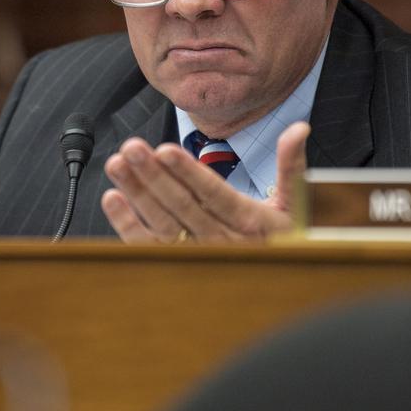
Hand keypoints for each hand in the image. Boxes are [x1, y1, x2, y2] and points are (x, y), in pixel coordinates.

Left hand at [100, 121, 310, 242]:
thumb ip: (291, 164)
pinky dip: (127, 225)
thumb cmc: (287, 236)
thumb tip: (299, 128)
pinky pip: (148, 246)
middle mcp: (220, 240)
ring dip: (136, 193)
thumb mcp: (297, 202)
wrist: (282, 282)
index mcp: (248, 222)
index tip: (165, 150)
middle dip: (153, 175)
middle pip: (182, 206)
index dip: (188, 173)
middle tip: (131, 148)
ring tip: (117, 164)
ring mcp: (196, 253)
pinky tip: (112, 199)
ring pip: (161, 223)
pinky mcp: (177, 262)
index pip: (214, 194)